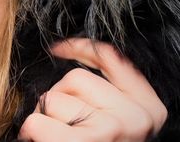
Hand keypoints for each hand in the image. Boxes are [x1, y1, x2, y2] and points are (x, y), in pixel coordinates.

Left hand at [18, 38, 166, 141]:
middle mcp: (137, 119)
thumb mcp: (115, 120)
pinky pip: (37, 121)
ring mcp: (113, 131)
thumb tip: (65, 51)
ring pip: (54, 97)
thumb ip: (104, 92)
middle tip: (62, 126)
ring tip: (57, 138)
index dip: (81, 48)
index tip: (58, 48)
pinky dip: (31, 132)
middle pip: (75, 78)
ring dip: (45, 117)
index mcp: (149, 109)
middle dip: (59, 97)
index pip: (112, 58)